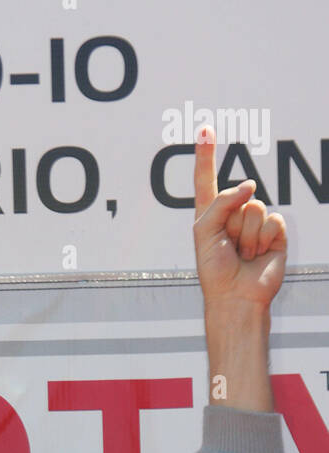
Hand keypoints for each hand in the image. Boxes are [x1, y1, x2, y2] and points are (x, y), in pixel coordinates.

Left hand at [193, 127, 286, 309]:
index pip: (207, 178)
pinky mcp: (274, 232)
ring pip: (256, 206)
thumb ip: (222, 201)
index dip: (206, 154)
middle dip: (231, 222)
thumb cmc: (215, 269)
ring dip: (247, 234)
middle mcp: (234, 214)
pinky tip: (258, 254)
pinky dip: (263, 238)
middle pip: (237, 195)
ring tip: (243, 254)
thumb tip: (251, 186)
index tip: (205, 129)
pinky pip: (272, 219)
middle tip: (228, 247)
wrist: (236, 296)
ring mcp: (255, 222)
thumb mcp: (205, 231)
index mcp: (211, 213)